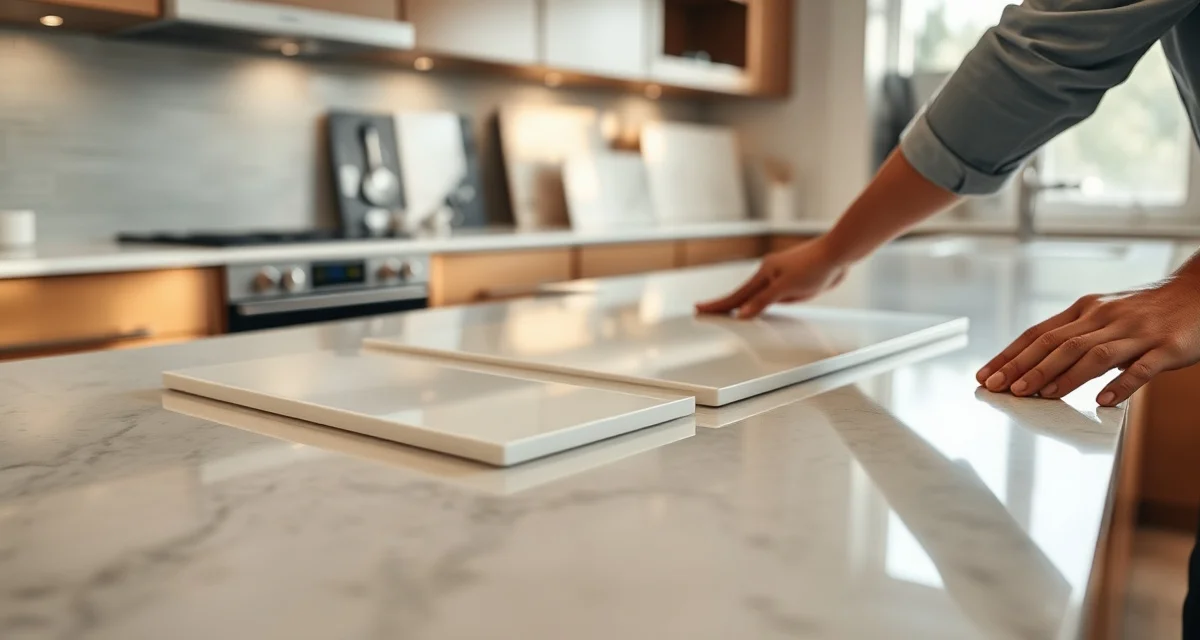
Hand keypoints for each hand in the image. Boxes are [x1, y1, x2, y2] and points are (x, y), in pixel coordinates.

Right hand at [696, 237, 847, 318]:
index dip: (718, 305)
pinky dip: (759, 302)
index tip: (699, 309)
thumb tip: (742, 314)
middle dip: (723, 304)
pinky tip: (759, 306)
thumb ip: (764, 301)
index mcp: (764, 274)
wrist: (838, 253)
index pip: (736, 296)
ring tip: (724, 310)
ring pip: (756, 295)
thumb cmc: (815, 266)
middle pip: (741, 294)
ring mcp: (779, 278)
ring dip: (740, 303)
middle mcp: (768, 274)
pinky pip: (770, 296)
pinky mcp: (792, 282)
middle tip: (703, 311)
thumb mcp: (786, 287)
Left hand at [977, 275, 1199, 406]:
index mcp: (1085, 310)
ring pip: (1093, 353)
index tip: (985, 375)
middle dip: (1026, 367)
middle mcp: (1105, 317)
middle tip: (1001, 389)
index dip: (1009, 355)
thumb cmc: (1146, 311)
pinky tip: (1103, 400)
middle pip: (1058, 343)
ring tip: (1040, 395)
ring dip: (1063, 376)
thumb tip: (1039, 370)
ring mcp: (1136, 331)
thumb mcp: (1104, 317)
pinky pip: (1141, 367)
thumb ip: (1076, 339)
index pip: (1038, 333)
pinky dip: (1121, 384)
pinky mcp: (1166, 347)